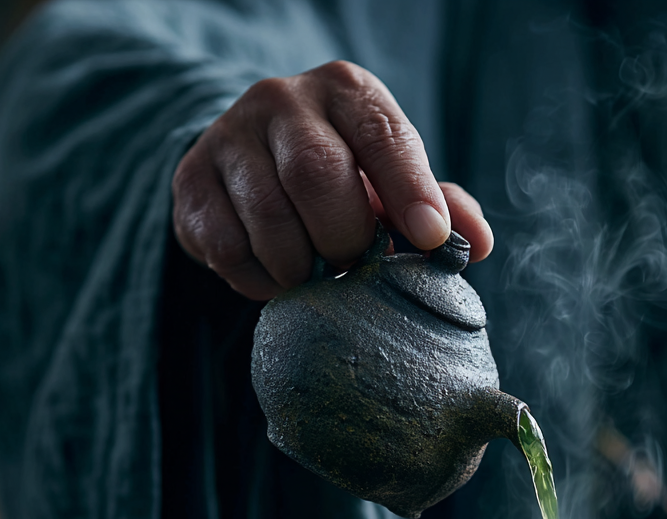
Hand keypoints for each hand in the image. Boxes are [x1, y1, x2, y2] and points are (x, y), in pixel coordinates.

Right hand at [172, 61, 493, 300]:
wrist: (255, 169)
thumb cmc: (346, 180)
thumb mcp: (395, 183)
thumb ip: (439, 208)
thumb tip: (476, 243)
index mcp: (346, 92)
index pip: (384, 136)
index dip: (410, 191)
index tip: (428, 239)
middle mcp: (282, 100)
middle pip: (316, 174)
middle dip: (345, 238)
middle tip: (354, 265)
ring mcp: (228, 137)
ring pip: (269, 218)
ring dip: (302, 266)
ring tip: (316, 273)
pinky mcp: (191, 182)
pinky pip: (228, 248)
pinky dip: (260, 279)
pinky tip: (277, 273)